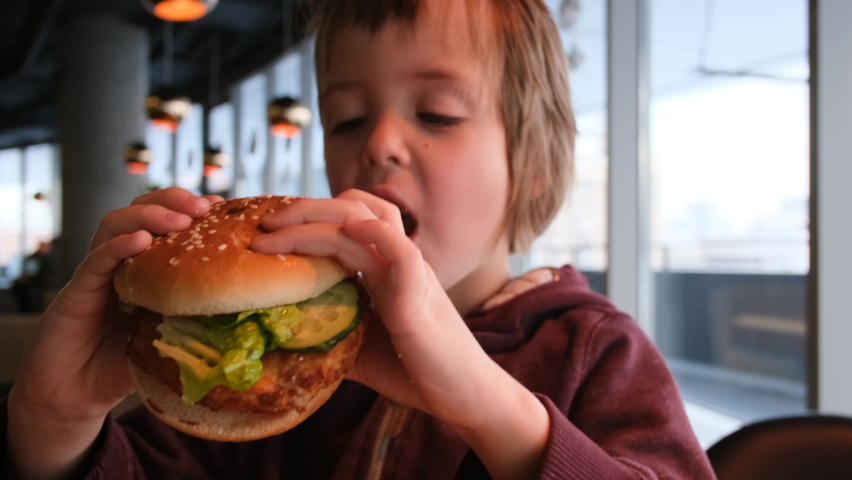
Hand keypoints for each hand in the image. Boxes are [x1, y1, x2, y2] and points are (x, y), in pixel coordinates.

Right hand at [7, 187, 220, 478]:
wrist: (73, 394)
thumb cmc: (123, 365)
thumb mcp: (170, 340)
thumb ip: (200, 323)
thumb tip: (252, 319)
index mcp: (146, 267)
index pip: (166, 222)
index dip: (191, 209)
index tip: (221, 206)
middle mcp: (120, 261)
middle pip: (141, 209)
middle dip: (172, 200)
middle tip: (203, 206)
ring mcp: (97, 273)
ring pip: (115, 224)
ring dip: (148, 215)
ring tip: (178, 220)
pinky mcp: (77, 291)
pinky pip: (96, 261)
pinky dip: (116, 247)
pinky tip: (139, 241)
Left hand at [251, 189, 550, 478]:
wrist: (460, 395)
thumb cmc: (415, 369)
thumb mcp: (357, 348)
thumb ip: (327, 335)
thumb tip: (279, 342)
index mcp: (382, 267)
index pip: (345, 220)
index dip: (307, 216)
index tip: (267, 232)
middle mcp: (396, 260)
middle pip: (351, 208)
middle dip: (302, 209)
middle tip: (262, 226)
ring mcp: (409, 273)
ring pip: (366, 220)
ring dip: (317, 218)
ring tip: (278, 230)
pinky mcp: (419, 295)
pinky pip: (401, 251)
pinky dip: (377, 233)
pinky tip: (350, 227)